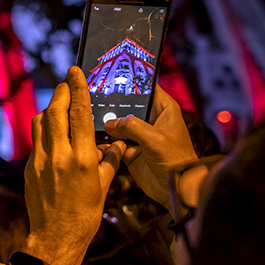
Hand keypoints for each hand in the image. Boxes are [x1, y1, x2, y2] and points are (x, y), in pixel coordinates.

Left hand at [23, 67, 125, 264]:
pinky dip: (43, 129)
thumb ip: (110, 160)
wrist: (57, 238)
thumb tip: (117, 143)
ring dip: (49, 109)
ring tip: (59, 104)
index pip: (79, 114)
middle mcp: (58, 156)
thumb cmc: (85, 215)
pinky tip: (52, 131)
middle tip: (67, 82)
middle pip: (54, 112)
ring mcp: (40, 161)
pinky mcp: (28, 168)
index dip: (77, 89)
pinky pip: (35, 140)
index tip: (75, 71)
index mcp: (81, 159)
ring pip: (39, 123)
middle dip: (61, 93)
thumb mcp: (104, 186)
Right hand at [103, 84, 197, 209]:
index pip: (145, 86)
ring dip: (104, 124)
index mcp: (163, 109)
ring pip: (116, 123)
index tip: (111, 74)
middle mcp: (150, 119)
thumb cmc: (177, 161)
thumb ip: (132, 127)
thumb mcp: (155, 139)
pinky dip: (103, 143)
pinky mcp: (130, 151)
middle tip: (91, 96)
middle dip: (111, 103)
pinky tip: (91, 139)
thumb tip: (109, 124)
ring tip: (87, 117)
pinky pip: (112, 143)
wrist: (177, 190)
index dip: (131, 80)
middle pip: (126, 104)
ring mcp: (139, 136)